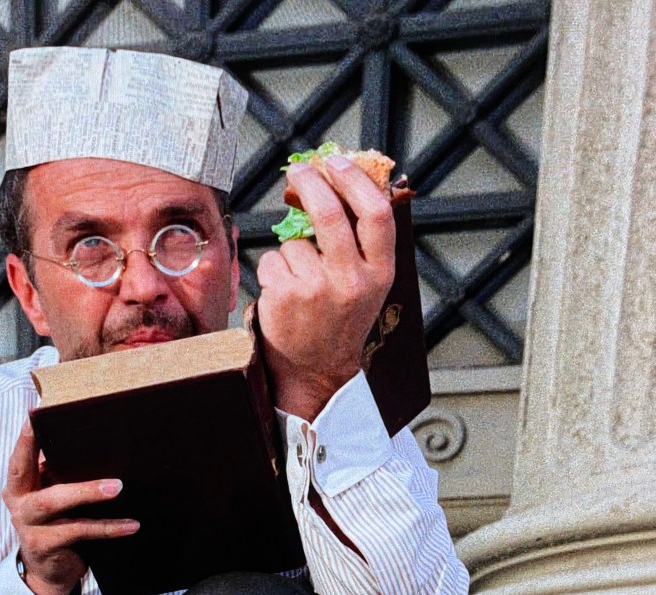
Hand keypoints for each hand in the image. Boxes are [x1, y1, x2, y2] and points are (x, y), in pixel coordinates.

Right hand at [1, 419, 138, 594]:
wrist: (48, 573)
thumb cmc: (56, 523)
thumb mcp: (53, 496)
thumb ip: (59, 475)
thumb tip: (95, 446)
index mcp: (18, 485)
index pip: (19, 457)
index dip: (26, 438)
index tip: (35, 416)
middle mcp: (18, 502)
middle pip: (30, 474)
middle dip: (52, 455)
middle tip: (78, 440)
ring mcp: (29, 525)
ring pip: (56, 502)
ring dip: (88, 492)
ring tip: (118, 487)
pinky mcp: (45, 545)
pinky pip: (80, 531)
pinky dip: (108, 528)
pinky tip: (130, 524)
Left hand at [256, 156, 395, 420]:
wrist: (316, 370)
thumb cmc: (340, 320)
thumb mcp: (367, 283)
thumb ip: (360, 241)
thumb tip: (339, 183)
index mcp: (381, 273)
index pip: (376, 213)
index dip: (355, 180)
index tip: (337, 162)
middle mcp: (352, 280)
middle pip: (330, 214)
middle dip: (311, 184)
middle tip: (299, 171)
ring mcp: (318, 289)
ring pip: (295, 242)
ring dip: (292, 251)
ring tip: (301, 282)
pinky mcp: (286, 295)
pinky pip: (274, 261)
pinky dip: (276, 270)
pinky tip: (286, 295)